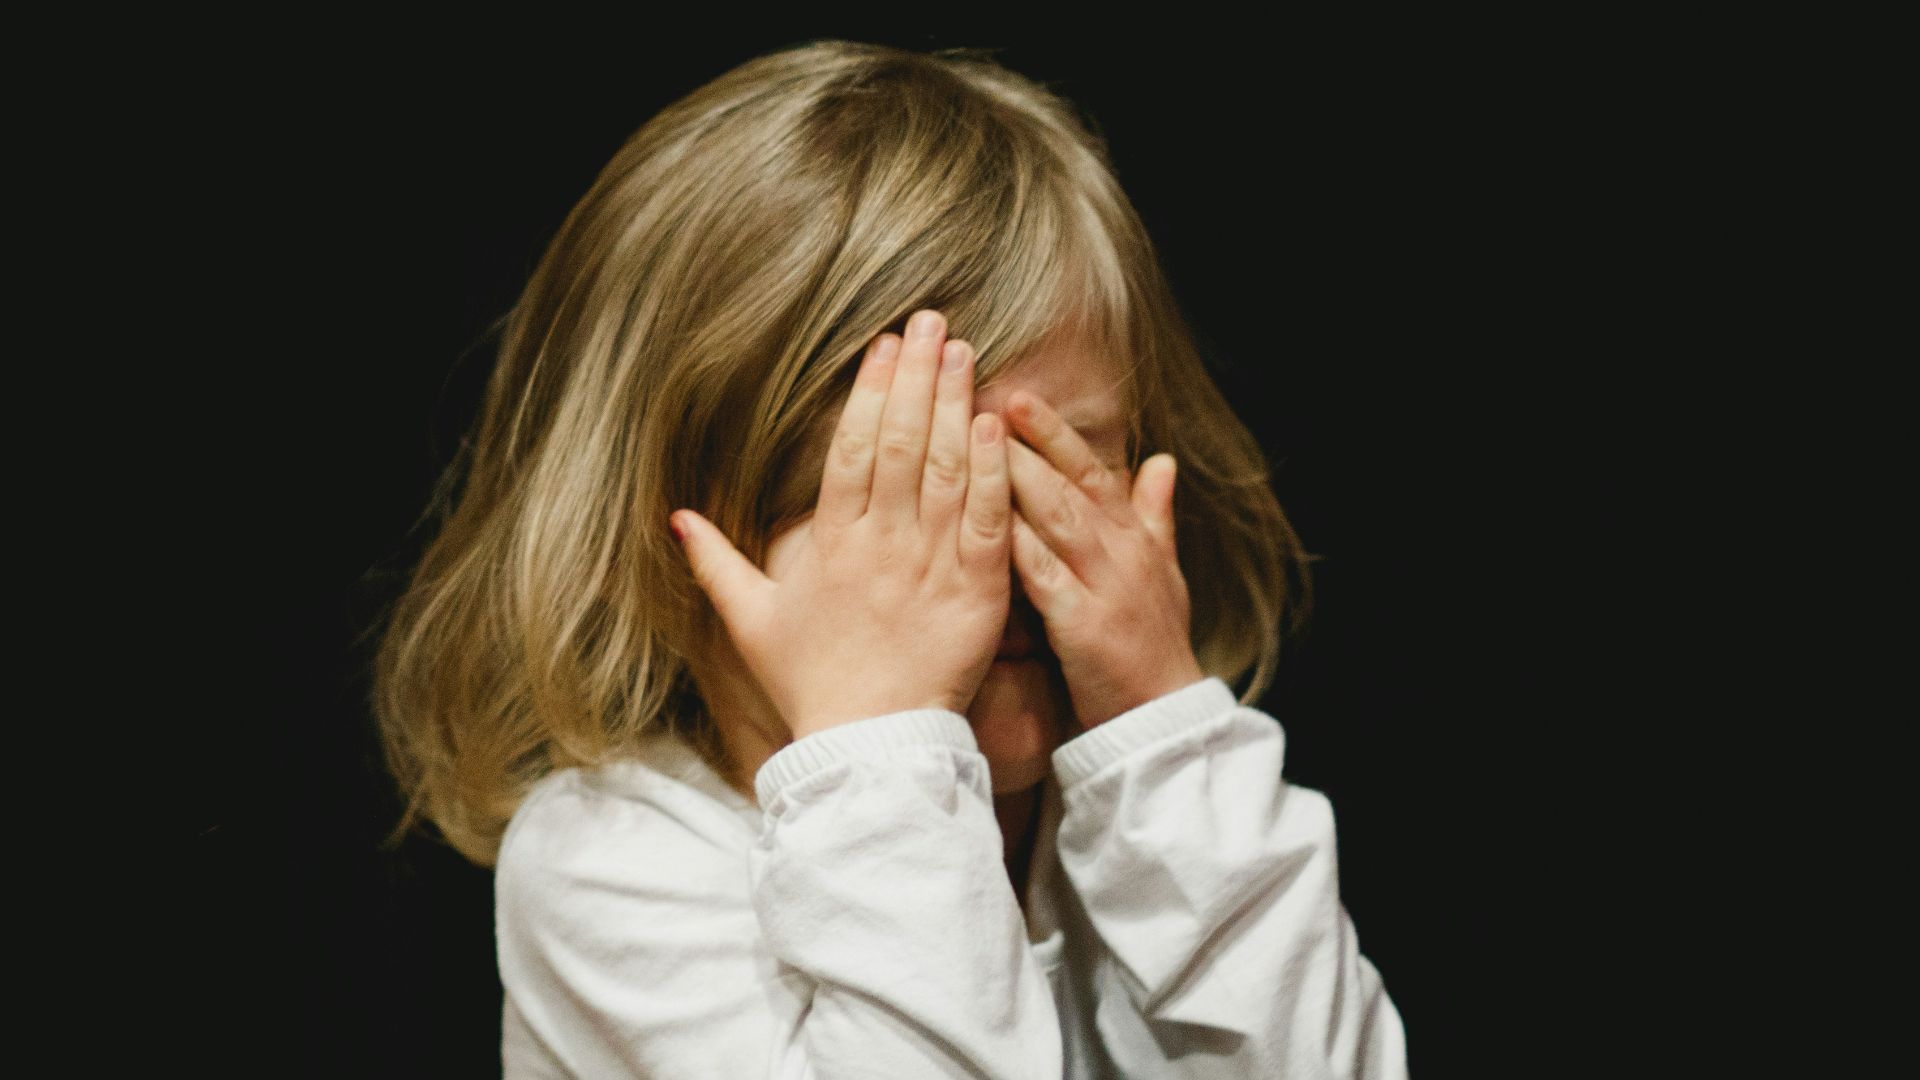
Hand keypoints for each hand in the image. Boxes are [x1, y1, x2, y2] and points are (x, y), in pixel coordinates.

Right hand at [669, 310, 1012, 738]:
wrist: (869, 748)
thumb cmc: (811, 686)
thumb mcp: (752, 623)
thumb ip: (717, 564)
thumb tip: (677, 518)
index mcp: (831, 545)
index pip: (852, 450)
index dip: (869, 392)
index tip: (884, 345)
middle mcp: (881, 545)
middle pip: (901, 443)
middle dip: (918, 377)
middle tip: (934, 323)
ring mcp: (930, 566)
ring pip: (945, 470)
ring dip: (957, 405)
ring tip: (966, 352)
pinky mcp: (976, 593)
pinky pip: (986, 521)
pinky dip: (992, 471)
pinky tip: (996, 424)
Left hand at [1003, 390, 1205, 730]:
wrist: (1164, 719)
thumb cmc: (1154, 645)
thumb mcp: (1163, 573)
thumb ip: (1155, 514)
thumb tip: (1163, 459)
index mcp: (1133, 536)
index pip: (1090, 470)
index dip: (1053, 432)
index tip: (1016, 395)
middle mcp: (1121, 551)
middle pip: (1069, 482)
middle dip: (1026, 439)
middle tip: (981, 398)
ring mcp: (1105, 586)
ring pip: (1057, 517)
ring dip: (1017, 476)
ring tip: (974, 441)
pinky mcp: (1084, 625)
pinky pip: (1045, 576)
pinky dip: (1016, 546)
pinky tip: (982, 522)